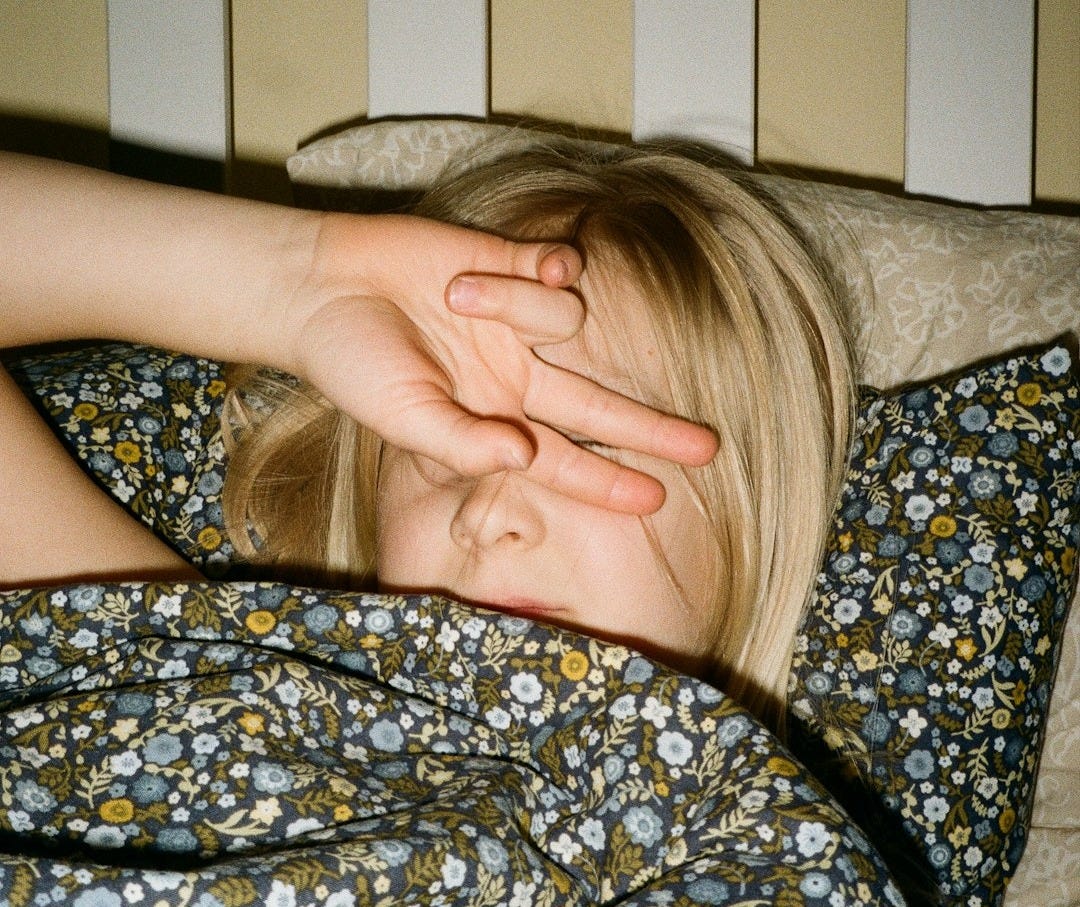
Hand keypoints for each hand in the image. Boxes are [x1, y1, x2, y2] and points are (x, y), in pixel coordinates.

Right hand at [283, 214, 716, 514]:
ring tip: (456, 295)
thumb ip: (462, 445)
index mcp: (491, 419)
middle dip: (652, 429)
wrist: (323, 285)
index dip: (607, 481)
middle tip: (709, 450)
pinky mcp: (514, 266)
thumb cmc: (354, 363)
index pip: (563, 458)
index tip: (657, 501)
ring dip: (517, 305)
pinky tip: (513, 267)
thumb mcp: (403, 417)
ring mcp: (521, 323)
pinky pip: (561, 270)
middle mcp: (517, 376)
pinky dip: (546, 269)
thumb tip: (523, 456)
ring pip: (568, 320)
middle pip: (601, 407)